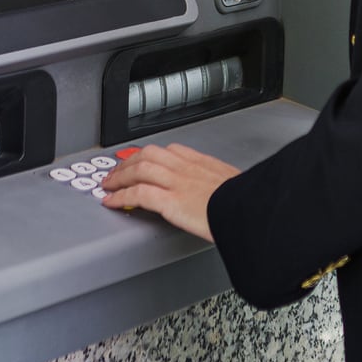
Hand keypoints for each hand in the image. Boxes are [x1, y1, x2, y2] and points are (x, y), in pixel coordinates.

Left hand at [99, 144, 239, 240]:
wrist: (252, 210)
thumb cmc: (248, 202)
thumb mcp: (237, 185)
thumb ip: (224, 186)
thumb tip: (226, 194)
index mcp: (204, 164)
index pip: (172, 151)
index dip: (153, 154)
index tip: (145, 160)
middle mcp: (187, 168)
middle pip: (149, 155)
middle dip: (129, 162)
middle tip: (117, 171)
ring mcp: (177, 183)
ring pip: (139, 169)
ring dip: (119, 176)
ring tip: (109, 184)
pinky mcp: (170, 201)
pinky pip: (137, 194)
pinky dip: (121, 196)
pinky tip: (112, 202)